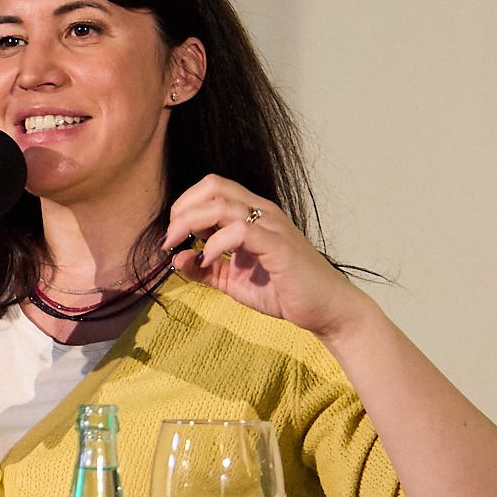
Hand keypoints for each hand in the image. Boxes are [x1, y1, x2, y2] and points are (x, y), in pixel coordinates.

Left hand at [166, 178, 370, 338]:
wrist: (326, 310)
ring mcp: (272, 226)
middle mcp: (262, 213)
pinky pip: (239, 230)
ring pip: (221, 204)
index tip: (171, 236)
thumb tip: (175, 258)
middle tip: (170, 238)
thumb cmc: (284, 292)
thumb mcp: (233, 281)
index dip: (184, 206)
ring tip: (178, 246)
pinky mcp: (278, 245)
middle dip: (182, 209)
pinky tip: (207, 258)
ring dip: (190, 223)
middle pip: (213, 186)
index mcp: (252, 215)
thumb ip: (204, 269)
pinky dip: (215, 242)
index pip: (212, 189)